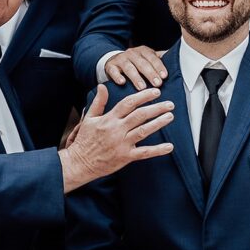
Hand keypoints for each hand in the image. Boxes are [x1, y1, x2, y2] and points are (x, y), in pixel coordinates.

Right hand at [59, 85, 173, 191]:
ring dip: (158, 123)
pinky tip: (169, 146)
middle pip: (140, 115)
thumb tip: (103, 86)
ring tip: (170, 116)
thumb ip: (98, 102)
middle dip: (156, 108)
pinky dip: (158, 150)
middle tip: (169, 104)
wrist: (80, 163)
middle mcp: (117, 130)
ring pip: (144, 131)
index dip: (143, 96)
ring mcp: (122, 143)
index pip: (128, 103)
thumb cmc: (84, 140)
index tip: (155, 92)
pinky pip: (144, 153)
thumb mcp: (89, 118)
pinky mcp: (125, 157)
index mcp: (109, 119)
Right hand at [104, 46, 166, 89]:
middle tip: (157, 84)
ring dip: (136, 77)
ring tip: (142, 87)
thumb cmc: (136, 63)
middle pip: (142, 63)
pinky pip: (113, 71)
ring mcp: (120, 59)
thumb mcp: (148, 59)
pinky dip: (117, 76)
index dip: (159, 67)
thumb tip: (180, 62)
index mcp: (144, 51)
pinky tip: (122, 83)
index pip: (153, 58)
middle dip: (150, 74)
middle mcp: (132, 53)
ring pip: (129, 67)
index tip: (165, 76)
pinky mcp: (110, 66)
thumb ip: (160, 61)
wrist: (114, 60)